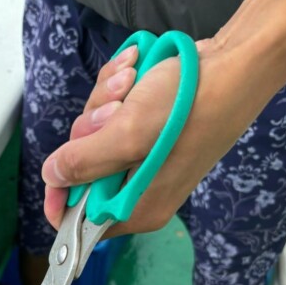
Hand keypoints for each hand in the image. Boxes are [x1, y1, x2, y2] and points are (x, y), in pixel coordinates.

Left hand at [41, 36, 272, 235]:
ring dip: (105, 100)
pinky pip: (111, 113)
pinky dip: (117, 89)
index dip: (61, 194)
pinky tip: (136, 71)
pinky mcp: (146, 131)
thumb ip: (84, 161)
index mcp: (136, 208)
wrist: (233, 63)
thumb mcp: (128, 135)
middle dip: (91, 128)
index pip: (80, 221)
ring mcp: (142, 158)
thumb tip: (52, 176)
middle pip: (82, 167)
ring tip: (133, 80)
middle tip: (118, 107)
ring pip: (93, 133)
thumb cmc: (189, 105)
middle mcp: (137, 189)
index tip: (58, 162)